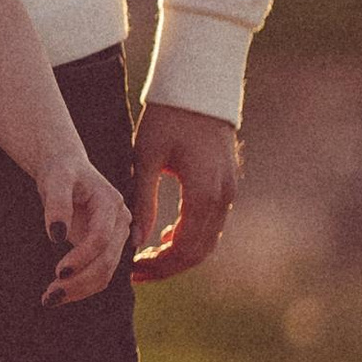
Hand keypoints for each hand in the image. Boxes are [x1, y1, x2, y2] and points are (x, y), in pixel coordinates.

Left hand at [36, 153, 133, 304]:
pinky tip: (60, 294)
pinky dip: (81, 286)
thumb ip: (56, 204)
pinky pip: (99, 272)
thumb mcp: (55, 179)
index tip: (57, 272)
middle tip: (49, 296)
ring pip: (105, 272)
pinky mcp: (108, 247)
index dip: (81, 256)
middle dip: (79, 281)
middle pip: (106, 261)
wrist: (67, 168)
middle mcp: (120, 222)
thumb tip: (56, 236)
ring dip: (80, 289)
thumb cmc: (60, 171)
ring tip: (50, 299)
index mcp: (112, 203)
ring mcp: (117, 237)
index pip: (101, 237)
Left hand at [131, 103, 240, 279]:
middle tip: (137, 272)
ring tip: (147, 258)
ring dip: (180, 254)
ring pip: (208, 240)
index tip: (132, 271)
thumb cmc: (167, 118)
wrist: (199, 89)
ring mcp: (229, 193)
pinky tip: (166, 236)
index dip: (159, 266)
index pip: (185, 249)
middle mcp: (222, 198)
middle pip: (199, 252)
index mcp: (203, 193)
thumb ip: (142, 200)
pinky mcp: (227, 185)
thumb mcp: (145, 157)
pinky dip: (191, 237)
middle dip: (168, 267)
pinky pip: (212, 224)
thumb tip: (135, 241)